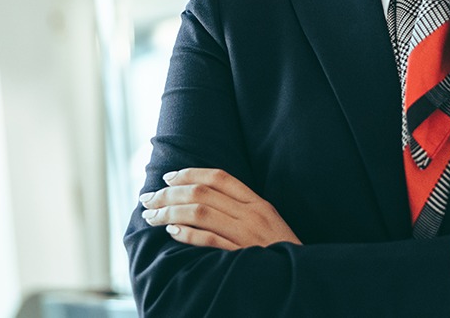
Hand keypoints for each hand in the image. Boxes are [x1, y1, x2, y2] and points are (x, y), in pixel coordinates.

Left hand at [139, 168, 301, 249]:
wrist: (302, 275)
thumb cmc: (280, 251)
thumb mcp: (267, 222)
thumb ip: (242, 209)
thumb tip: (204, 199)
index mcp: (258, 203)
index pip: (219, 177)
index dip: (190, 173)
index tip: (167, 177)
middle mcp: (252, 213)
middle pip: (203, 193)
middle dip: (169, 193)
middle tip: (148, 198)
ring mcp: (247, 234)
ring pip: (200, 212)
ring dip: (170, 212)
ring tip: (151, 216)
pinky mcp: (242, 255)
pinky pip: (209, 239)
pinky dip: (187, 233)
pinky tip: (171, 232)